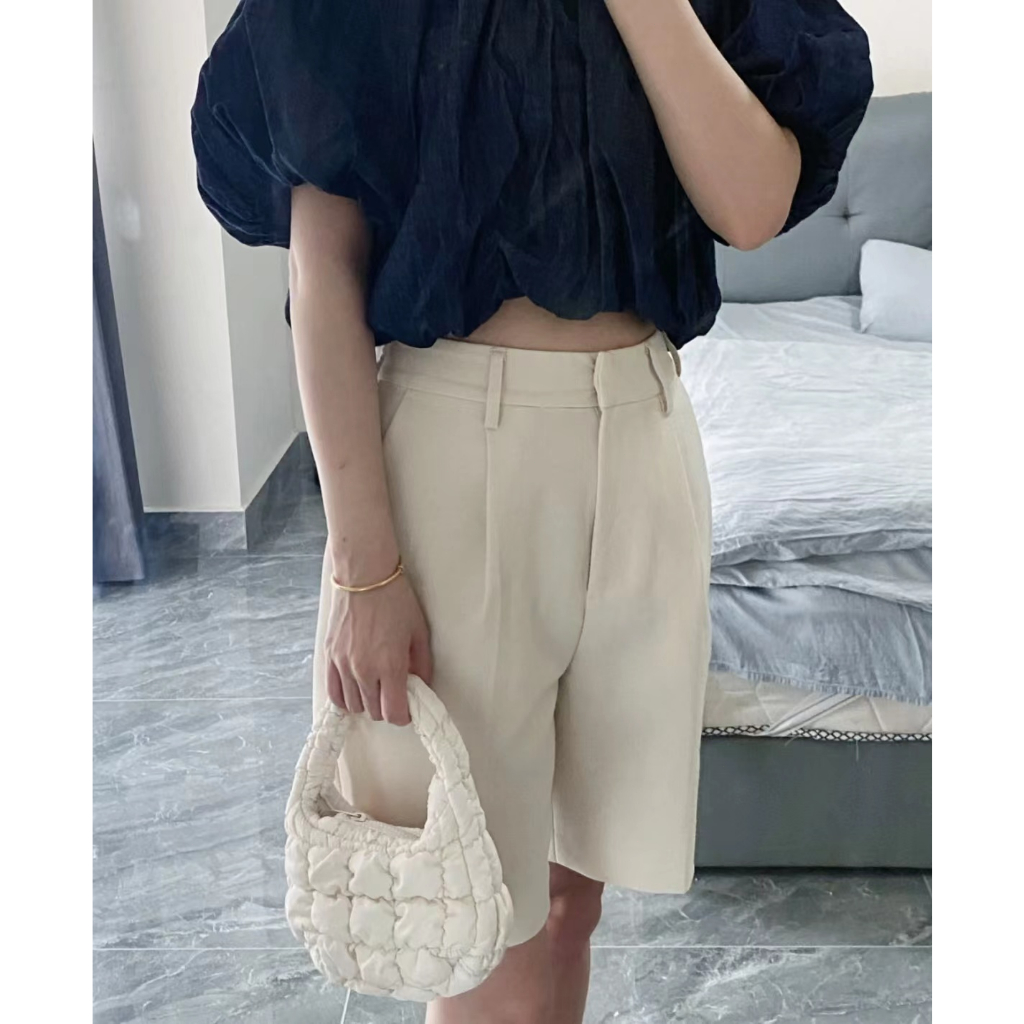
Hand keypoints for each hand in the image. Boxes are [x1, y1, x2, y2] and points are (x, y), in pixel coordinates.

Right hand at [323, 572, 432, 725]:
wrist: (364, 575)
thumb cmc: (395, 600)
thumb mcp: (419, 632)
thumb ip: (422, 665)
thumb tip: (421, 686)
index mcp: (390, 665)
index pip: (394, 713)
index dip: (404, 716)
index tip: (409, 707)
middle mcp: (364, 670)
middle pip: (374, 712)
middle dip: (387, 708)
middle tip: (395, 692)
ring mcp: (343, 665)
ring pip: (354, 705)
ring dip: (367, 703)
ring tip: (376, 687)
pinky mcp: (329, 656)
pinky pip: (334, 693)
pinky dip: (346, 698)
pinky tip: (356, 690)